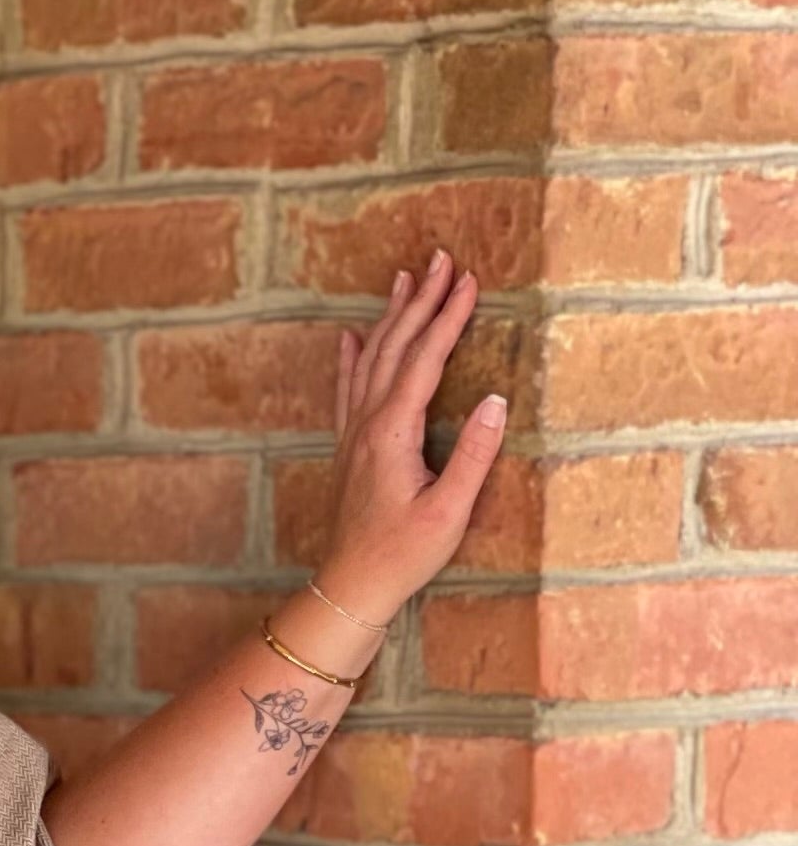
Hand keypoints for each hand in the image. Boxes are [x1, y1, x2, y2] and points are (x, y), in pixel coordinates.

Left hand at [319, 249, 507, 633]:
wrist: (350, 587)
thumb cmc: (403, 555)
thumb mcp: (449, 511)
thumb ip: (475, 455)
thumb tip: (498, 401)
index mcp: (394, 433)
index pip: (425, 360)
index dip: (447, 316)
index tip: (468, 279)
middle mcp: (367, 425)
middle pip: (394, 347)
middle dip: (419, 300)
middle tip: (440, 258)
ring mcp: (353, 434)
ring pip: (369, 360)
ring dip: (389, 317)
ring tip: (403, 278)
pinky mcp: (348, 448)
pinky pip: (347, 389)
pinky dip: (351, 356)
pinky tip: (349, 335)